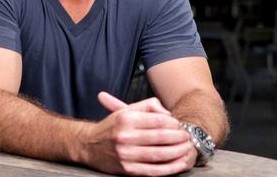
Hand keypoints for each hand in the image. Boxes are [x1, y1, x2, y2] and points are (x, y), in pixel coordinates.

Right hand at [75, 92, 195, 175]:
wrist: (88, 145)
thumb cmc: (111, 127)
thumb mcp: (125, 111)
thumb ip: (147, 106)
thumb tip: (167, 114)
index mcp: (126, 119)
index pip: (157, 121)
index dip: (174, 124)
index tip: (180, 125)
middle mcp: (125, 136)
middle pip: (161, 137)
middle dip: (179, 137)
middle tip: (188, 137)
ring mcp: (126, 154)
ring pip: (160, 154)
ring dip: (178, 152)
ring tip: (187, 148)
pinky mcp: (128, 169)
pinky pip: (154, 170)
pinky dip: (170, 168)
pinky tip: (180, 163)